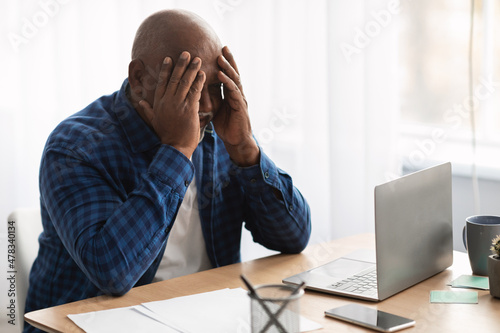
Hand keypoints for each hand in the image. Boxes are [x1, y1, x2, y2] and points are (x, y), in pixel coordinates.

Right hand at [139, 51, 205, 157]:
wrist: (175, 147)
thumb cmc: (166, 135)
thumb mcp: (154, 121)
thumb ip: (147, 110)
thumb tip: (139, 102)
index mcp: (159, 103)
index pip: (162, 82)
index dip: (166, 69)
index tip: (169, 58)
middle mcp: (167, 101)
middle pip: (174, 78)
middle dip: (181, 64)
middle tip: (186, 52)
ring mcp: (178, 104)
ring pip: (185, 83)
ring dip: (192, 69)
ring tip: (198, 59)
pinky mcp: (189, 109)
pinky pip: (195, 92)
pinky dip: (199, 82)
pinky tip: (203, 74)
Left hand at [214, 46, 258, 165]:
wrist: (237, 141)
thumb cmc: (227, 126)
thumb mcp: (217, 109)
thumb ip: (212, 99)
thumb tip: (199, 91)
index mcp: (231, 94)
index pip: (228, 75)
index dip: (224, 63)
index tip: (217, 51)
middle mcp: (237, 94)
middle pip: (234, 73)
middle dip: (228, 60)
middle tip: (223, 47)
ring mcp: (240, 99)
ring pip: (234, 79)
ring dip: (227, 68)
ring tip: (220, 57)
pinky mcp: (240, 106)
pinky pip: (233, 91)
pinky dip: (227, 82)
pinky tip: (221, 75)